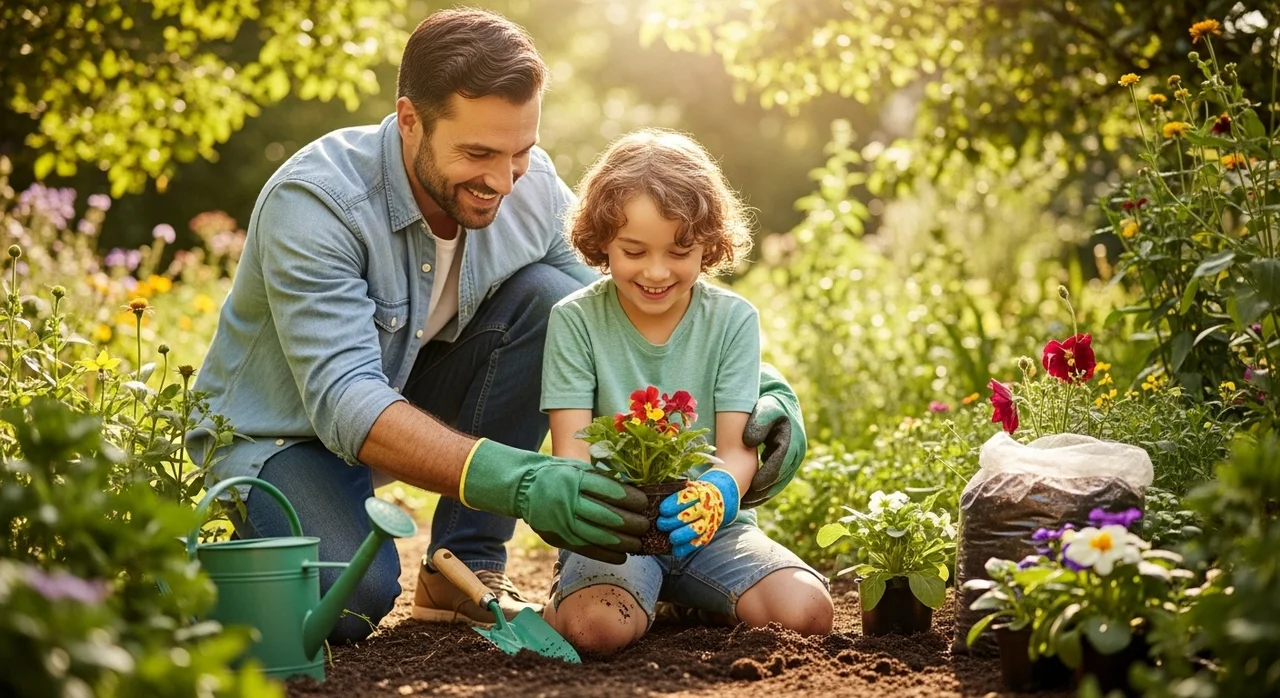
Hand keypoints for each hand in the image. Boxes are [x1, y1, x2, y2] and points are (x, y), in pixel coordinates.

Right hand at [460, 439, 648, 563]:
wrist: (522, 487)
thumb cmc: (557, 474)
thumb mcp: (577, 468)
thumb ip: (601, 479)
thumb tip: (633, 491)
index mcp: (575, 479)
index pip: (610, 491)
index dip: (631, 499)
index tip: (645, 503)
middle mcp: (568, 501)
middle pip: (607, 516)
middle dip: (631, 523)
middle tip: (646, 525)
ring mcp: (562, 521)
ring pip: (599, 536)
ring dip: (623, 542)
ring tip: (639, 543)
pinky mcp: (557, 537)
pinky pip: (586, 549)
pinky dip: (606, 554)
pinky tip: (622, 556)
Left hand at [656, 469, 738, 557]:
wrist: (715, 500)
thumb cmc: (692, 495)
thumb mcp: (686, 487)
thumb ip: (671, 490)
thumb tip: (651, 494)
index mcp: (697, 493)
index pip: (684, 499)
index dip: (672, 505)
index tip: (662, 510)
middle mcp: (704, 507)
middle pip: (687, 515)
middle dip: (672, 522)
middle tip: (660, 524)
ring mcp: (707, 521)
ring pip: (695, 530)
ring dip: (681, 535)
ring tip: (671, 538)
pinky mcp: (708, 534)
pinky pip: (698, 542)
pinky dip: (687, 548)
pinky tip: (676, 550)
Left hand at [741, 363, 806, 508]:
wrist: (780, 402)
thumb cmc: (770, 404)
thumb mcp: (766, 408)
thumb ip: (759, 423)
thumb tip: (749, 442)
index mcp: (792, 441)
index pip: (778, 466)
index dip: (763, 479)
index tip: (748, 488)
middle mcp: (796, 454)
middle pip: (778, 480)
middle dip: (760, 493)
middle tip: (741, 502)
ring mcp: (792, 460)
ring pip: (777, 484)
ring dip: (761, 495)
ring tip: (742, 504)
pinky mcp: (786, 463)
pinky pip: (776, 481)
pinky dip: (763, 491)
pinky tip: (748, 497)